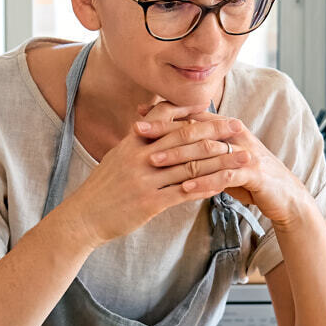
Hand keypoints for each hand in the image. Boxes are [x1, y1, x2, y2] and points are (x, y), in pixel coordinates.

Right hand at [55, 102, 253, 249]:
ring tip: (243, 158)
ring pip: (191, 166)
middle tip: (240, 127)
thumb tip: (157, 128)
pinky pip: (185, 193)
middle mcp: (140, 156)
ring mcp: (145, 180)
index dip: (191, 110)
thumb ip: (139, 142)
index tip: (215, 108)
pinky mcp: (150, 203)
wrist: (82, 217)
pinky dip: (207, 187)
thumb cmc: (102, 188)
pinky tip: (225, 184)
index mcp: (132, 141)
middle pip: (186, 137)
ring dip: (221, 161)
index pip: (165, 115)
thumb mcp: (117, 157)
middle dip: (216, 131)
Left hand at [135, 103, 311, 226]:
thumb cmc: (245, 175)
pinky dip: (204, 182)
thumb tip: (166, 140)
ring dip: (179, 156)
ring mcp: (245, 152)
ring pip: (207, 151)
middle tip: (138, 133)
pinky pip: (225, 176)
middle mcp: (235, 134)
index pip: (190, 117)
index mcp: (225, 127)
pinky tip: (184, 188)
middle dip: (164, 130)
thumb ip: (198, 147)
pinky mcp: (254, 173)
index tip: (137, 118)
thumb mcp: (220, 158)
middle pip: (195, 129)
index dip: (163, 117)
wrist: (283, 194)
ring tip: (154, 161)